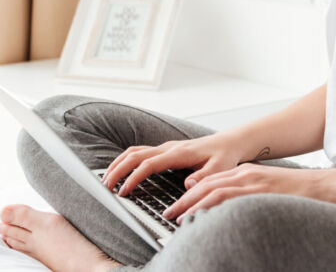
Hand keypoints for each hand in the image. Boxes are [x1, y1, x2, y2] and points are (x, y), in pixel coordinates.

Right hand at [102, 133, 243, 196]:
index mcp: (179, 153)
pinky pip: (140, 153)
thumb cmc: (225, 157)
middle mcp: (169, 148)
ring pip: (134, 152)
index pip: (149, 164)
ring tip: (107, 181)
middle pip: (135, 155)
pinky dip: (126, 161)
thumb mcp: (220, 169)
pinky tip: (120, 172)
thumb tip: (188, 185)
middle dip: (117, 170)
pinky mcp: (165, 151)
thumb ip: (204, 177)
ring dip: (118, 164)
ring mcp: (165, 148)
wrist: (229, 143)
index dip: (134, 177)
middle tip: (106, 187)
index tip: (124, 191)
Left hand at [162, 163, 328, 223]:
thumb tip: (234, 214)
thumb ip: (251, 198)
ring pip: (212, 191)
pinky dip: (209, 207)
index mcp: (248, 174)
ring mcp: (252, 182)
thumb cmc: (301, 195)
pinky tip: (199, 217)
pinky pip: (228, 198)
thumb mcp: (270, 192)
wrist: (327, 186)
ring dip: (191, 204)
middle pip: (206, 184)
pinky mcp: (259, 191)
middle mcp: (246, 174)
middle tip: (168, 213)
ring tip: (176, 218)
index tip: (178, 206)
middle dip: (184, 199)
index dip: (192, 194)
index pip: (212, 181)